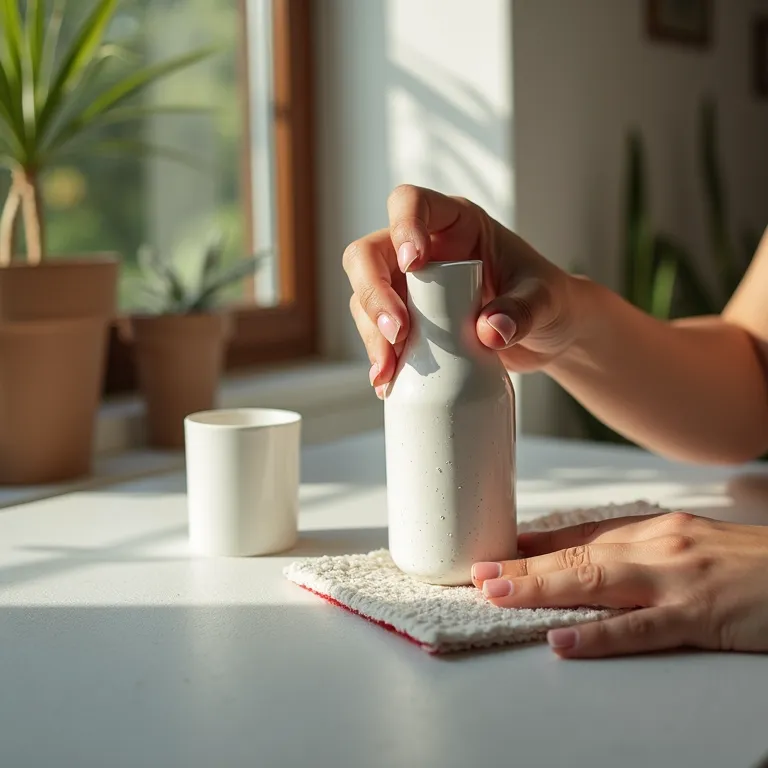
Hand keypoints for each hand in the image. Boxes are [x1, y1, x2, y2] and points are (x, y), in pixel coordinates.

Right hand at [342, 185, 579, 395]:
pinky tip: (386, 381)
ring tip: (388, 371)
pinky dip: (379, 357)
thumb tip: (490, 330)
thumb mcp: (546, 300)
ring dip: (371, 334)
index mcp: (456, 223)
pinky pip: (377, 333)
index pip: (410, 203)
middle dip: (373, 294)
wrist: (548, 336)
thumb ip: (524, 310)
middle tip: (397, 333)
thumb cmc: (550, 300)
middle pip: (370, 255)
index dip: (402, 227)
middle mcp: (423, 250)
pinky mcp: (408, 322)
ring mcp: (409, 287)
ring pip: (365, 298)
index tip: (412, 264)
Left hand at [471, 511, 767, 657]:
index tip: (496, 550)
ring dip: (540, 587)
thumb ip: (638, 551)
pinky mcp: (700, 616)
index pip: (579, 535)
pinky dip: (599, 635)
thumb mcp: (686, 544)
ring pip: (595, 581)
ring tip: (496, 593)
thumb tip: (588, 559)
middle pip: (576, 556)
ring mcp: (676, 580)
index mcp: (652, 531)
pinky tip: (562, 639)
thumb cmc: (747, 562)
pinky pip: (641, 629)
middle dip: (522, 565)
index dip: (533, 545)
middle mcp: (656, 547)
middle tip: (478, 573)